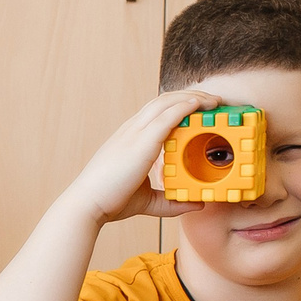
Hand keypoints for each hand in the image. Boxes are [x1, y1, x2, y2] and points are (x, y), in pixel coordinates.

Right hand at [59, 88, 226, 226]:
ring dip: (193, 97)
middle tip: (213, 102)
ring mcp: (135, 133)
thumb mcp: (147, 201)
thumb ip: (170, 202)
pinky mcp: (141, 140)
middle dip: (190, 96)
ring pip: (167, 101)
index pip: (156, 113)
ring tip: (214, 101)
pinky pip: (168, 114)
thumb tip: (196, 204)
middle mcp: (131, 130)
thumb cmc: (109, 202)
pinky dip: (186, 106)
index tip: (198, 111)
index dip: (178, 107)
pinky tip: (200, 104)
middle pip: (163, 100)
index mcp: (129, 139)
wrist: (87, 204)